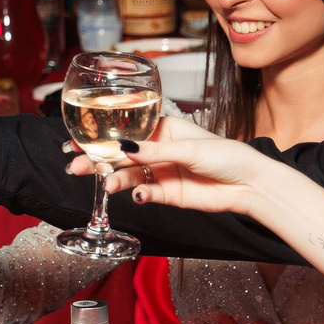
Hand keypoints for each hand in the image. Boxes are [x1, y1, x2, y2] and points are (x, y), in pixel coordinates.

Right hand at [67, 116, 275, 215]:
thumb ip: (154, 152)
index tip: (79, 139)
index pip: (126, 130)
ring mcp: (162, 172)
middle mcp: (159, 150)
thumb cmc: (226, 155)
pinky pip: (145, 193)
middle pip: (121, 154)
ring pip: (129, 175)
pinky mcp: (167, 193)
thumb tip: (124, 148)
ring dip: (114, 179)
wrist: (248, 185)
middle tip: (76, 165)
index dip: (102, 135)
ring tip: (106, 185)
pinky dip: (137, 194)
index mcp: (164, 129)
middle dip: (98, 159)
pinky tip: (137, 195)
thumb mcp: (188, 148)